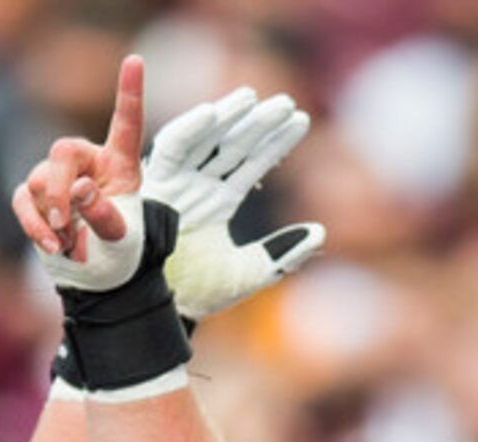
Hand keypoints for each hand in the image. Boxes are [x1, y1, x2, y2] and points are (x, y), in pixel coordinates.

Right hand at [15, 57, 150, 285]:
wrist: (100, 280)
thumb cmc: (120, 254)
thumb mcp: (123, 239)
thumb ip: (104, 214)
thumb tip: (79, 188)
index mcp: (120, 164)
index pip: (126, 123)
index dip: (129, 93)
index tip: (135, 61)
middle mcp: (88, 163)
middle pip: (62, 152)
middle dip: (58, 187)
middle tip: (64, 220)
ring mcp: (57, 179)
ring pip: (38, 180)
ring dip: (51, 215)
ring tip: (69, 242)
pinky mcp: (34, 198)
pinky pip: (21, 200)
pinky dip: (32, 224)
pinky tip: (51, 245)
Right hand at [145, 86, 322, 320]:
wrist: (164, 307)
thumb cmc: (201, 292)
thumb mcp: (252, 271)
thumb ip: (284, 251)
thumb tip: (320, 232)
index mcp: (220, 202)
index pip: (252, 163)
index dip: (276, 142)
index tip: (301, 120)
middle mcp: (200, 187)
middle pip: (233, 146)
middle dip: (257, 123)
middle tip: (286, 102)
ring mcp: (178, 183)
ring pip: (205, 141)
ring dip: (227, 118)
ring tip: (253, 98)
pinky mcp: (156, 184)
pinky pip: (171, 149)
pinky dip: (188, 130)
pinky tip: (213, 113)